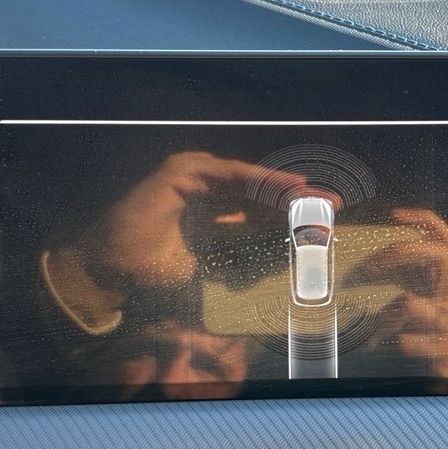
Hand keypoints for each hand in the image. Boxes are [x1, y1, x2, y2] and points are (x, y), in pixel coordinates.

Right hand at [88, 151, 305, 287]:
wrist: (114, 273)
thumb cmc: (154, 275)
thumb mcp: (210, 269)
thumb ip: (240, 264)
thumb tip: (277, 276)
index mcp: (212, 210)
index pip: (260, 209)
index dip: (293, 217)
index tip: (326, 226)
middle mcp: (205, 188)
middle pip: (260, 191)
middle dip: (297, 200)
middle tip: (333, 206)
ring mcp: (193, 175)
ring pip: (250, 181)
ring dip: (285, 190)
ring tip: (316, 199)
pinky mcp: (181, 172)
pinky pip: (231, 175)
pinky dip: (261, 180)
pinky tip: (288, 187)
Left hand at [352, 208, 447, 382]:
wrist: (436, 391)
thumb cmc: (411, 348)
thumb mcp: (395, 312)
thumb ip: (383, 290)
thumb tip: (349, 267)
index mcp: (441, 286)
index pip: (446, 241)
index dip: (425, 221)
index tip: (394, 214)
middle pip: (440, 256)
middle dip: (402, 253)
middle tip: (368, 266)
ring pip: (423, 303)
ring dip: (389, 315)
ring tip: (373, 331)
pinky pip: (436, 340)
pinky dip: (416, 342)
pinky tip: (402, 345)